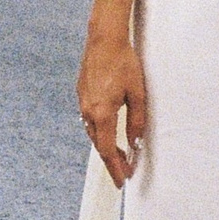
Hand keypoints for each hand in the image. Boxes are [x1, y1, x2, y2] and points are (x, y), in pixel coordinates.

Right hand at [77, 35, 148, 184]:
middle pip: (99, 144)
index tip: (121, 180)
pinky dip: (99, 131)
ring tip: (118, 154)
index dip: (115, 167)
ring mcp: (82, 103)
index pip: (107, 150)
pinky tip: (108, 130)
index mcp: (102, 113)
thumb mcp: (137, 92)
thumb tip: (135, 143)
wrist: (104, 39)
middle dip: (111, 159)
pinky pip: (89, 120)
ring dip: (104, 145)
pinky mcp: (81, 95)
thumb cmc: (123, 62)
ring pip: (92, 133)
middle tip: (123, 170)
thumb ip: (137, 121)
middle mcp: (88, 111)